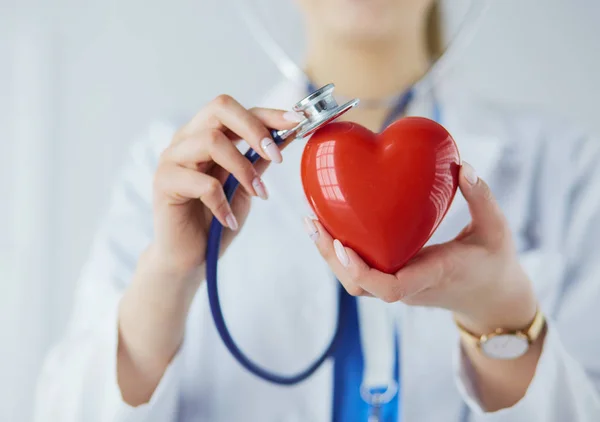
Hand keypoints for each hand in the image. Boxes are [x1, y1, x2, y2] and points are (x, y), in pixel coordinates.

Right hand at [149, 95, 302, 278]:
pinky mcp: (163, 182)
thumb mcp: (246, 186)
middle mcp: (186, 139)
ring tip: (257, 194)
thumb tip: (288, 134)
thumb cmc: (216, 220)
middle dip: (255, 129)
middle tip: (276, 157)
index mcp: (204, 134)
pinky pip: (202, 182)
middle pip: (219, 108)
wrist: (190, 257)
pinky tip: (229, 220)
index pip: (235, 110)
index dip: (268, 113)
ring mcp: (172, 158)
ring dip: (243, 168)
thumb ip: (260, 159)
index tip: (297, 122)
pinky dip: (223, 203)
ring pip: (211, 141)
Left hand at [305, 162, 537, 333]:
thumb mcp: (497, 230)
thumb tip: (464, 167)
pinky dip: (342, 252)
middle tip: (313, 222)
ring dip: (330, 255)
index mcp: (433, 276)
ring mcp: (400, 286)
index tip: (342, 245)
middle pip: (359, 285)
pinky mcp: (395, 278)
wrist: (492, 299)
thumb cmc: (495, 264)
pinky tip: (331, 225)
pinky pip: (362, 272)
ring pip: (355, 282)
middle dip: (331, 257)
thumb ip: (482, 198)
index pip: (390, 288)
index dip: (361, 271)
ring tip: (313, 221)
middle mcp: (410, 285)